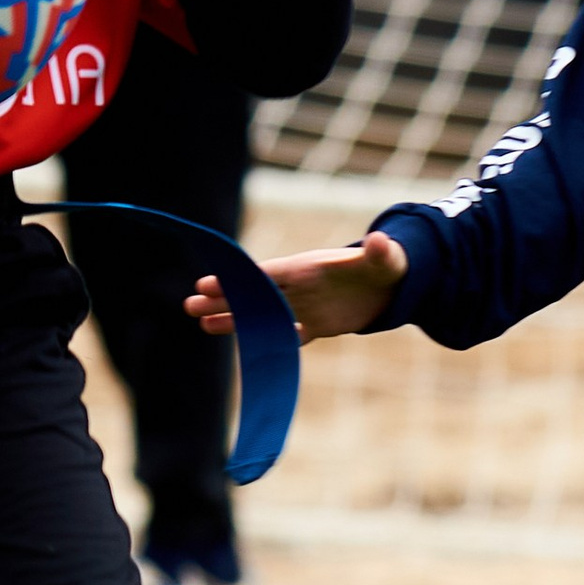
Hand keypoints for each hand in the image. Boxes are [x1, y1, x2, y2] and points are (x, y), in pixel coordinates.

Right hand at [187, 231, 407, 341]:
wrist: (394, 285)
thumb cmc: (389, 267)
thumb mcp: (387, 260)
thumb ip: (380, 253)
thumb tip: (380, 241)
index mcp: (307, 269)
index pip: (266, 275)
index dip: (238, 280)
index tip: (208, 282)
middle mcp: (300, 288)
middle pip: (254, 294)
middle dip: (223, 299)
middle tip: (189, 303)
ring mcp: (305, 307)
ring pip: (262, 314)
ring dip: (233, 319)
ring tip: (200, 321)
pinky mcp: (316, 325)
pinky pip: (285, 334)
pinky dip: (264, 339)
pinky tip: (241, 343)